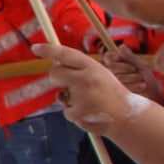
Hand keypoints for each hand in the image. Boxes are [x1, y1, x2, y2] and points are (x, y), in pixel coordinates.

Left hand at [30, 41, 147, 134]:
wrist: (127, 116)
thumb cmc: (111, 93)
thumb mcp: (101, 74)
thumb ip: (82, 69)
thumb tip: (57, 64)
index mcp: (93, 67)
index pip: (66, 54)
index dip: (49, 50)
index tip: (35, 47)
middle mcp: (85, 80)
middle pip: (55, 73)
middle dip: (56, 77)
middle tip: (67, 82)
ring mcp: (80, 97)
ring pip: (60, 94)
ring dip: (68, 98)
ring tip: (88, 102)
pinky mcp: (77, 113)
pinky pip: (66, 111)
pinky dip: (74, 113)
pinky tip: (89, 113)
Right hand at [104, 50, 163, 105]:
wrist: (154, 94)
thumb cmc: (148, 79)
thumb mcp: (142, 66)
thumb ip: (131, 57)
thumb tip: (121, 46)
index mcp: (119, 64)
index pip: (107, 57)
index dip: (111, 56)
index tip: (118, 57)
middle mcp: (115, 72)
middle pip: (111, 66)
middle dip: (124, 68)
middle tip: (135, 70)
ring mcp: (116, 83)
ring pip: (117, 77)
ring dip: (131, 77)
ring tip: (142, 79)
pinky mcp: (119, 92)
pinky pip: (122, 86)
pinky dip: (134, 85)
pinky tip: (142, 86)